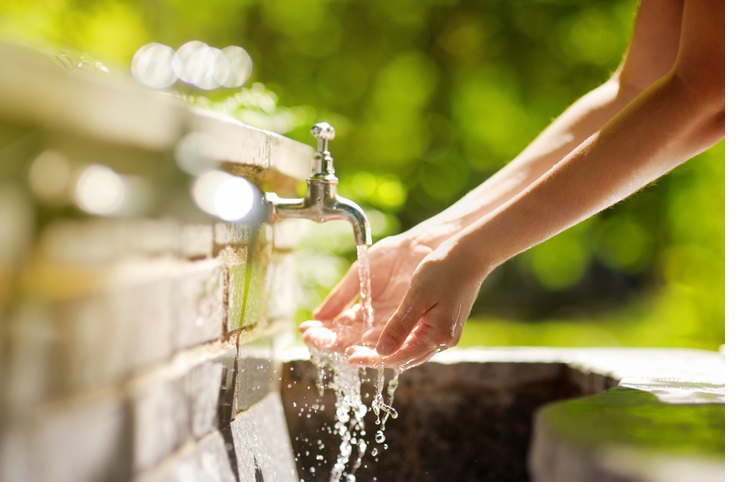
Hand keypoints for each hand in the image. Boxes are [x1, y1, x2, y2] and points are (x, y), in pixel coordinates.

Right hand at [299, 234, 433, 352]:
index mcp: (361, 312)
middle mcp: (375, 325)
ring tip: (335, 346)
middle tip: (313, 340)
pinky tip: (360, 344)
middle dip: (329, 341)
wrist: (420, 247)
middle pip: (348, 340)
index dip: (322, 331)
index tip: (305, 331)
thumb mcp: (360, 275)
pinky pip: (391, 340)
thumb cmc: (391, 257)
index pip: (337, 328)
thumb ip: (341, 296)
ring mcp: (391, 327)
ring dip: (350, 347)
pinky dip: (376, 345)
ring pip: (367, 345)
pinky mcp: (409, 326)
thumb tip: (317, 317)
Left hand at [347, 239, 484, 369]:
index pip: (399, 357)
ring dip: (384, 350)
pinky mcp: (441, 324)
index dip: (373, 359)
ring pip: (407, 350)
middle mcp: (442, 341)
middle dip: (375, 357)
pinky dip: (395, 340)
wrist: (470, 255)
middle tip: (349, 354)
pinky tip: (380, 335)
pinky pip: (414, 339)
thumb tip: (381, 351)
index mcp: (437, 336)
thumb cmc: (444, 270)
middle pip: (402, 358)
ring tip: (358, 347)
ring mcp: (443, 334)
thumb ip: (399, 326)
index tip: (350, 357)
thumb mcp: (417, 296)